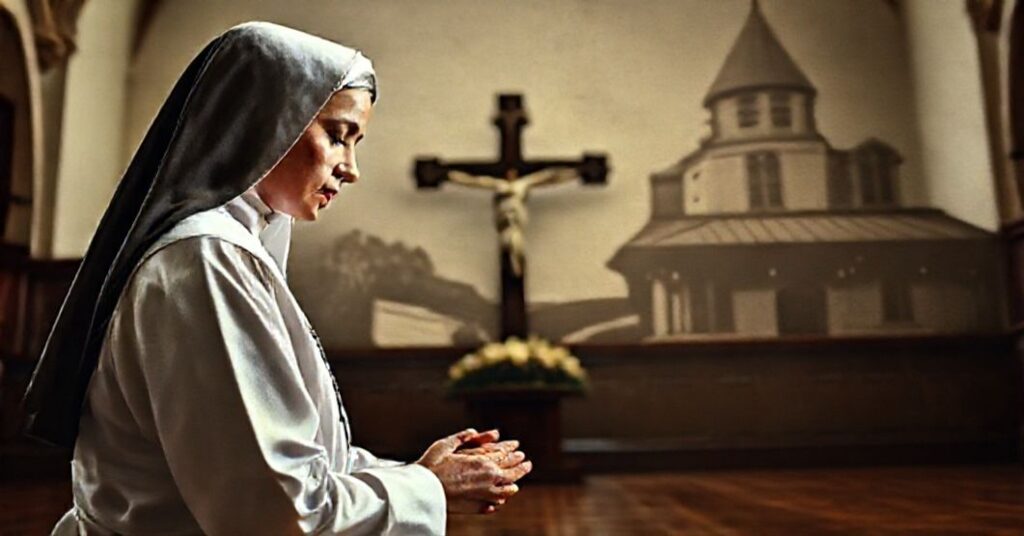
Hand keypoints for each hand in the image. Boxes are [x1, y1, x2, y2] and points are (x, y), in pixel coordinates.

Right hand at [416, 428, 532, 514]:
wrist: (422, 491)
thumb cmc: (431, 467)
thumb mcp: (445, 445)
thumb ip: (463, 437)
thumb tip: (476, 431)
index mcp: (482, 461)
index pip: (504, 454)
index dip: (512, 450)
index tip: (518, 447)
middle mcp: (487, 478)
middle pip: (510, 472)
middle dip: (519, 466)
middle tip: (526, 463)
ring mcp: (485, 494)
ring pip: (506, 489)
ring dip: (513, 483)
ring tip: (517, 483)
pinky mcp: (477, 507)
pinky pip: (495, 503)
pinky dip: (500, 499)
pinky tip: (502, 499)